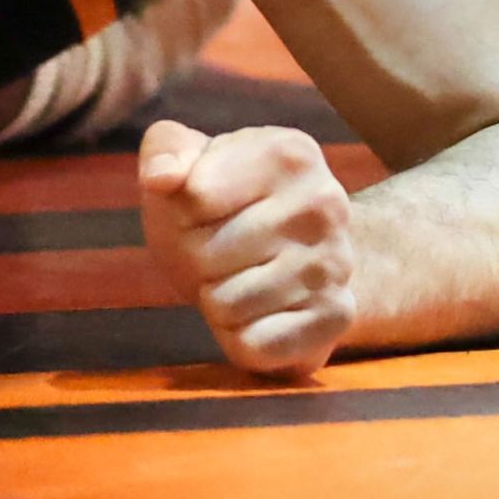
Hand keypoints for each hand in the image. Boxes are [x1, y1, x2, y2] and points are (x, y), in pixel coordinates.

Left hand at [138, 120, 355, 376]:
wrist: (297, 247)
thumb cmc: (227, 198)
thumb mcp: (189, 159)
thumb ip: (165, 151)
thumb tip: (161, 178)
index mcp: (289, 153)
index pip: (194, 197)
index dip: (181, 212)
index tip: (201, 208)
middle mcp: (324, 203)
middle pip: (208, 255)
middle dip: (197, 258)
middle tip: (219, 250)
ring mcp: (336, 263)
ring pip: (227, 305)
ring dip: (215, 300)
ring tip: (238, 277)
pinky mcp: (336, 318)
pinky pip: (254, 347)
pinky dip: (239, 338)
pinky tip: (257, 312)